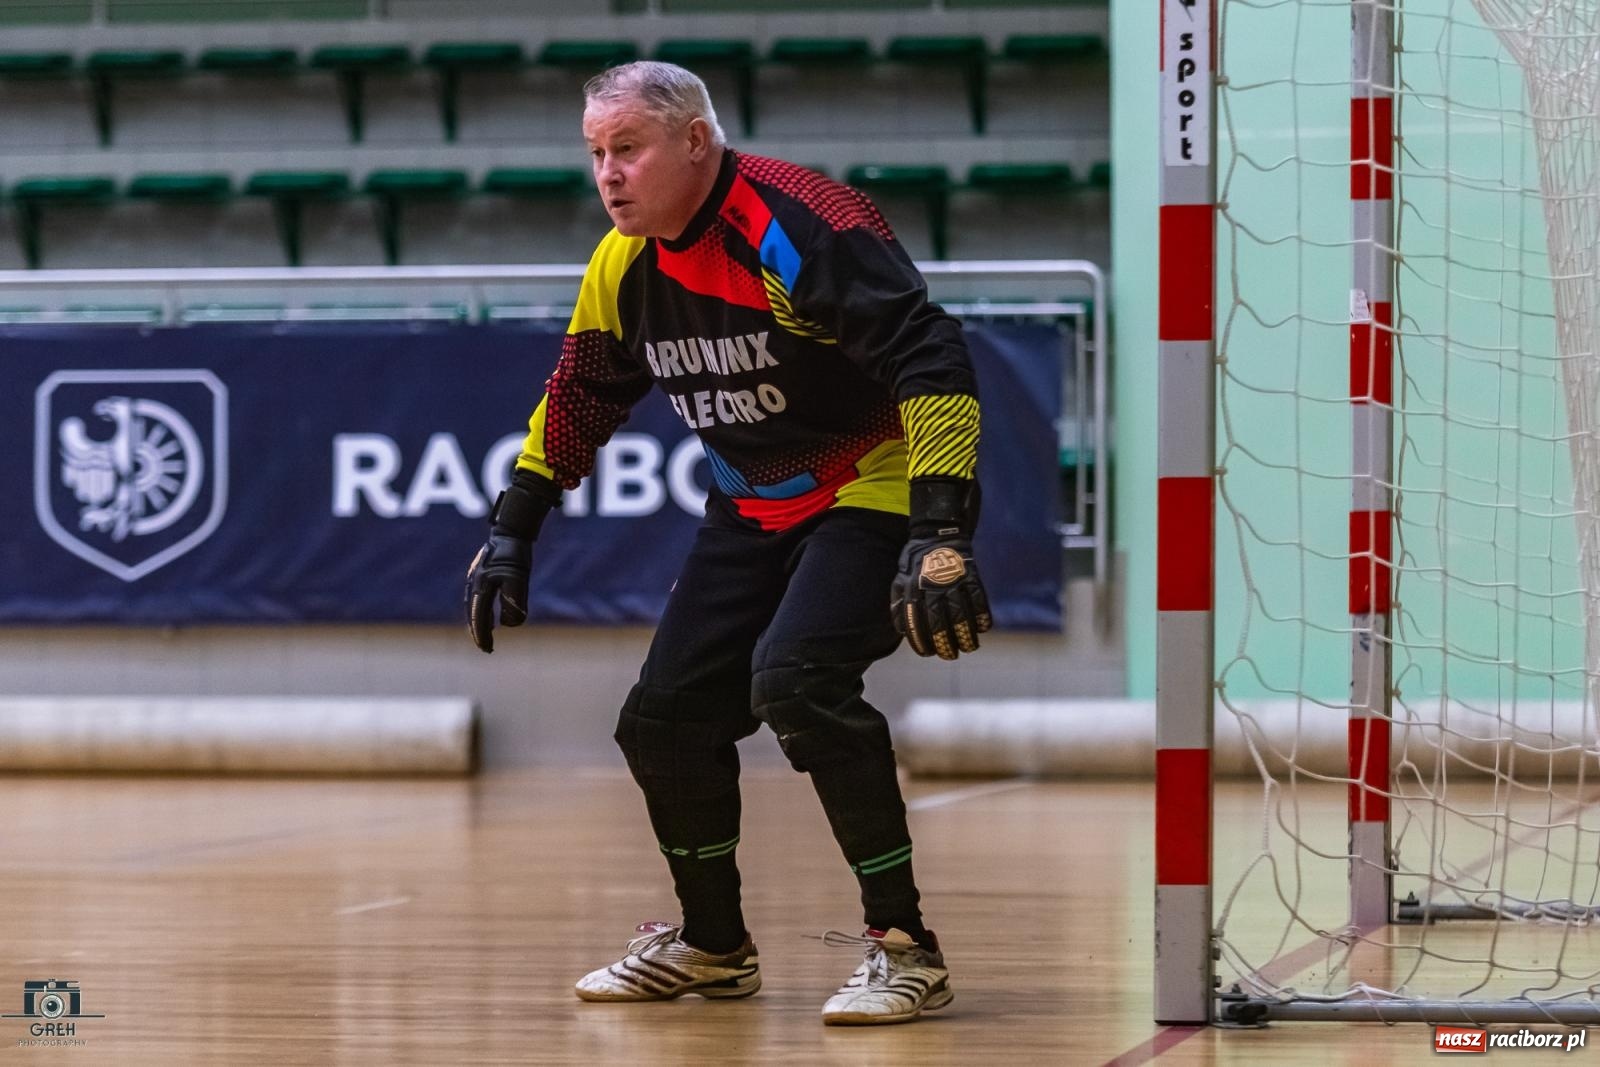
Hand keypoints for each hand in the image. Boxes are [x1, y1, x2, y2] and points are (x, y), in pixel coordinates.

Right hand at [464, 469, 560, 653]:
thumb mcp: (519, 579)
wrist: (510, 530)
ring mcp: (475, 578)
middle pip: (473, 614)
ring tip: (485, 634)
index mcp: (481, 587)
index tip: (488, 650)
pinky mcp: (481, 573)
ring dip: (479, 621)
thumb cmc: (515, 554)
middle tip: (485, 648)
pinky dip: (481, 609)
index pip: (480, 618)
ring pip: (474, 606)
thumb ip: (514, 603)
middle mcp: (474, 584)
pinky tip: (489, 613)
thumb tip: (510, 624)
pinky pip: (478, 597)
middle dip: (479, 632)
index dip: (483, 635)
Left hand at [890, 477, 991, 659]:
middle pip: (940, 622)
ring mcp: (954, 580)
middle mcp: (933, 587)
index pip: (916, 621)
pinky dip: (983, 615)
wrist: (937, 533)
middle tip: (950, 655)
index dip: (921, 641)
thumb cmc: (916, 561)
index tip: (927, 653)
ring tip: (969, 647)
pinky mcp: (971, 574)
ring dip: (966, 635)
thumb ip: (899, 604)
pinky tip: (983, 628)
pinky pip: (979, 599)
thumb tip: (901, 630)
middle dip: (945, 643)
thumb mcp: (900, 579)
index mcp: (914, 589)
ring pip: (962, 614)